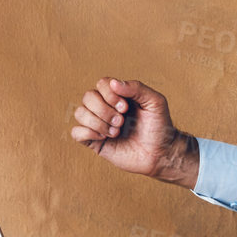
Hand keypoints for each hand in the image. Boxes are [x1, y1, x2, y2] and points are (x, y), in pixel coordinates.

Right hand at [70, 76, 198, 185]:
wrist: (160, 153)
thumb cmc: (159, 126)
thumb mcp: (155, 102)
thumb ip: (137, 88)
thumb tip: (113, 83)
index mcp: (118, 96)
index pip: (102, 84)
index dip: (109, 94)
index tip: (125, 108)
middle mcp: (105, 107)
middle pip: (88, 97)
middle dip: (104, 110)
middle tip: (121, 122)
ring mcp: (98, 124)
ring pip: (80, 113)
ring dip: (97, 122)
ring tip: (115, 132)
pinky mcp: (94, 141)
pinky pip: (76, 132)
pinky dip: (87, 132)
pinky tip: (104, 137)